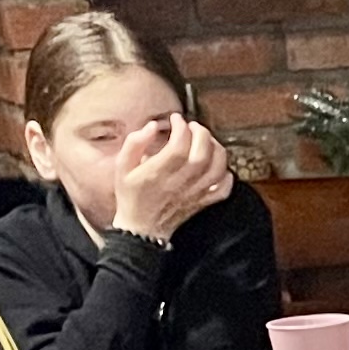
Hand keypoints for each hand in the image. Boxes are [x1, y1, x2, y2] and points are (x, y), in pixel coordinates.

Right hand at [113, 116, 234, 241]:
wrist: (141, 229)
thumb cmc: (131, 196)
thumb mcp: (122, 167)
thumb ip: (134, 143)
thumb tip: (152, 127)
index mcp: (158, 173)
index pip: (178, 146)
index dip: (181, 128)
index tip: (177, 120)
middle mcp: (179, 183)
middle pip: (201, 154)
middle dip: (201, 133)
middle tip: (193, 127)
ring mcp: (193, 194)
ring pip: (216, 169)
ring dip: (216, 149)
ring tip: (206, 140)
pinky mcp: (202, 203)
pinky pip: (222, 189)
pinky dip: (226, 175)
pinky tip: (217, 165)